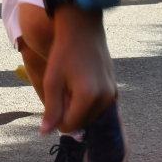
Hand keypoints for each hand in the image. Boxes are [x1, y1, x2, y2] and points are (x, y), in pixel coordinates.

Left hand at [40, 6, 116, 133]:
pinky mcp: (115, 90)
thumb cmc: (64, 52)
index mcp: (88, 97)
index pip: (69, 126)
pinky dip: (88, 101)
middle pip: (81, 123)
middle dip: (69, 111)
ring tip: (73, 83)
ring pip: (90, 116)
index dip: (57, 115)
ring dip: (78, 107)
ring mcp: (113, 95)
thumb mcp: (52, 80)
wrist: (83, 28)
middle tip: (65, 86)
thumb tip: (46, 133)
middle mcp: (105, 99)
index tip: (57, 93)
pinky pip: (98, 107)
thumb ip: (51, 109)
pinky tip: (82, 82)